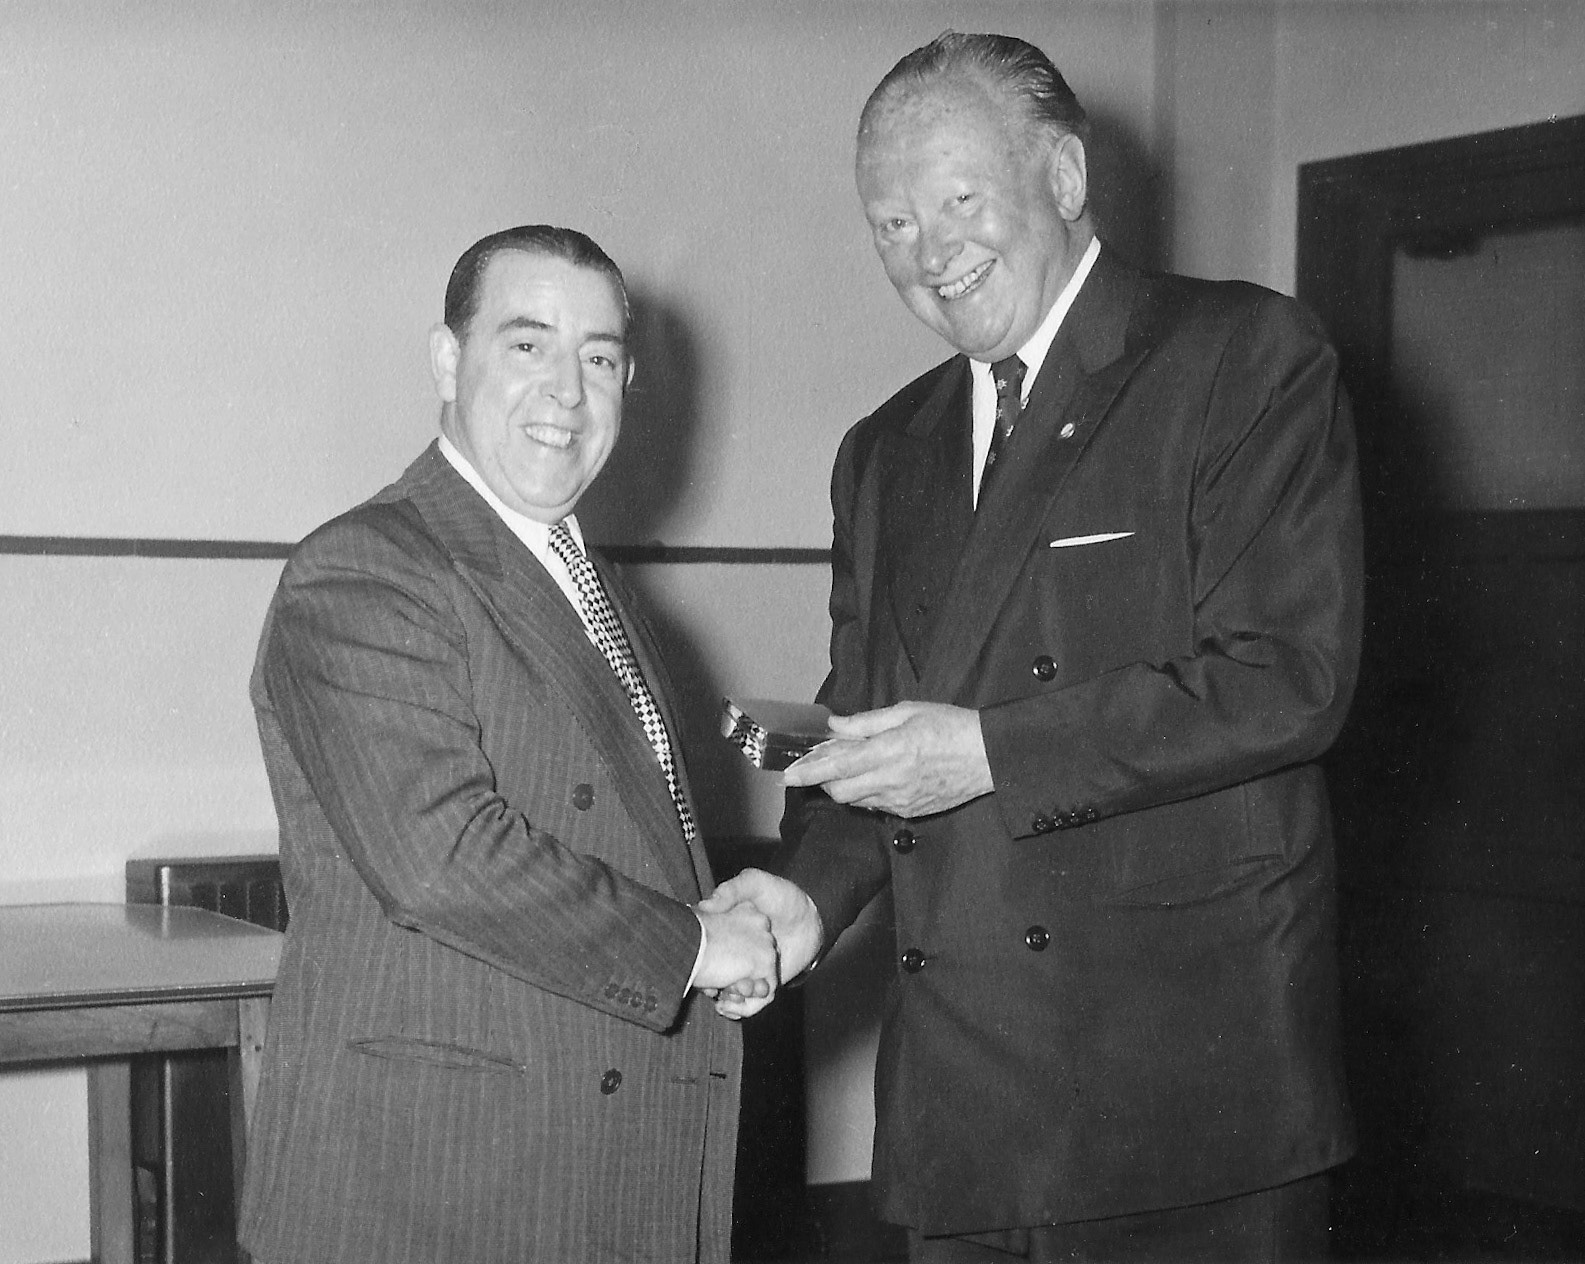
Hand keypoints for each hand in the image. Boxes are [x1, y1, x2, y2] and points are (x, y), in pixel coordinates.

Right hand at [699, 869, 823, 1019]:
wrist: (811, 918)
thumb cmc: (783, 896)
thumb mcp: (755, 883)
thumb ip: (732, 890)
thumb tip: (706, 906)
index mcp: (725, 928)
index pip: (701, 949)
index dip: (696, 959)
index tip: (697, 965)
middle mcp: (733, 951)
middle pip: (713, 974)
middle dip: (710, 983)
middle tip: (712, 986)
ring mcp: (748, 969)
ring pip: (728, 991)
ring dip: (724, 999)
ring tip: (727, 997)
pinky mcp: (763, 983)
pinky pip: (749, 1002)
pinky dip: (740, 1008)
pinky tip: (732, 1006)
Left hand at [781, 701, 991, 817]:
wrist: (987, 757)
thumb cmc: (950, 726)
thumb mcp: (907, 712)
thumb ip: (867, 722)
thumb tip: (836, 726)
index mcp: (888, 752)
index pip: (836, 768)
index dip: (808, 773)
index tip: (787, 775)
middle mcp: (890, 781)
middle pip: (839, 792)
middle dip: (823, 782)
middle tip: (821, 766)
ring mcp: (901, 801)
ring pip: (856, 802)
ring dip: (845, 788)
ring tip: (851, 768)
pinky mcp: (911, 812)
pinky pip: (877, 807)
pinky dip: (868, 794)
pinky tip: (877, 778)